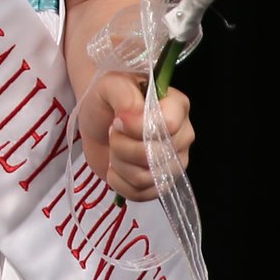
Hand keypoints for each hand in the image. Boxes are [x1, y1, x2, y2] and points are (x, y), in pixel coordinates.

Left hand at [77, 71, 193, 201]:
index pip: (169, 124)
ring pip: (145, 177)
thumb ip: (124, 94)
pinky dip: (118, 181)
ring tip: (114, 147)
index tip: (118, 119)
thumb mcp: (111, 84)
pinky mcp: (159, 184)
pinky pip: (139, 194)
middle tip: (113, 131)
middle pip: (154, 155)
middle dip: (121, 144)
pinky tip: (115, 166)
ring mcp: (173, 164)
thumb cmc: (108, 100)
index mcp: (177, 107)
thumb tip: (131, 117)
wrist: (98, 122)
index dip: (138, 126)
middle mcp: (182, 137)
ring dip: (118, 162)